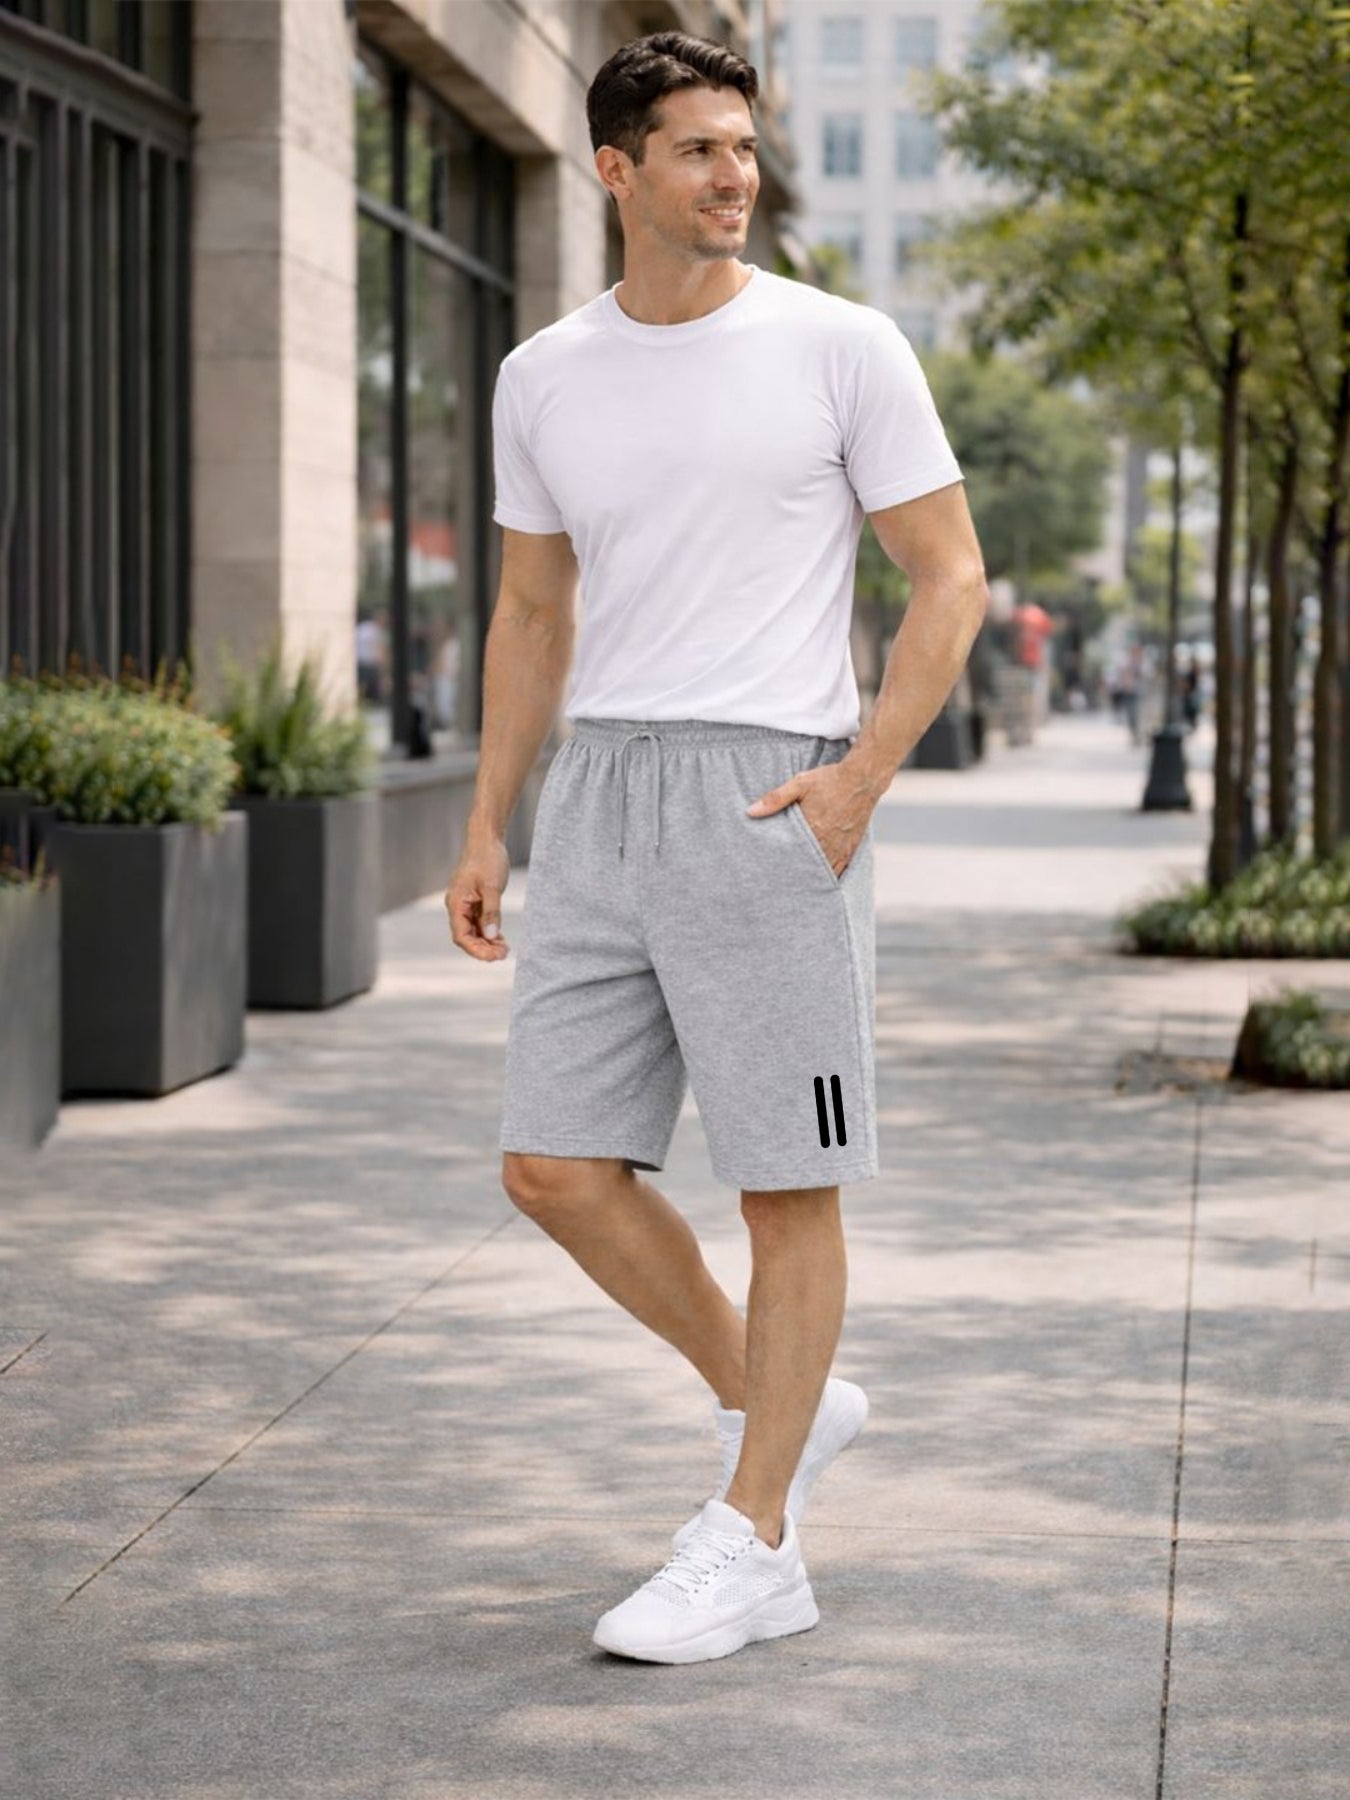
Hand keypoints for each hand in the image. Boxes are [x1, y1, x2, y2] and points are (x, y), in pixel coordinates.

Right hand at [445, 826, 510, 959]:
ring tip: (504, 950)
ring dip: (487, 942)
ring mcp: (465, 905)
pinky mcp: (474, 902)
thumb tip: (490, 935)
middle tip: (504, 954)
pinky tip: (500, 939)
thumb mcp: (492, 886)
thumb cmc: (487, 859)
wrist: (486, 839)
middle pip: (466, 937)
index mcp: (456, 903)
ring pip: (473, 932)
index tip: (494, 956)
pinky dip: (488, 932)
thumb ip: (491, 912)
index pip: (461, 936)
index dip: (476, 950)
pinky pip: (478, 923)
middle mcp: (457, 906)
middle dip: (483, 949)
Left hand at [746, 761, 872, 879]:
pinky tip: (821, 880)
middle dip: (795, 876)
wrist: (862, 779)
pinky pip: (841, 869)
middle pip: (807, 868)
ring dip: (813, 878)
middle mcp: (827, 842)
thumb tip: (750, 812)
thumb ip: (774, 799)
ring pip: (824, 872)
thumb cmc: (829, 780)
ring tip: (799, 887)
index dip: (781, 866)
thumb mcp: (799, 784)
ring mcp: (841, 847)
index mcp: (812, 829)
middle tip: (781, 887)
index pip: (791, 856)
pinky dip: (831, 876)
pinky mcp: (852, 847)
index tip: (770, 874)